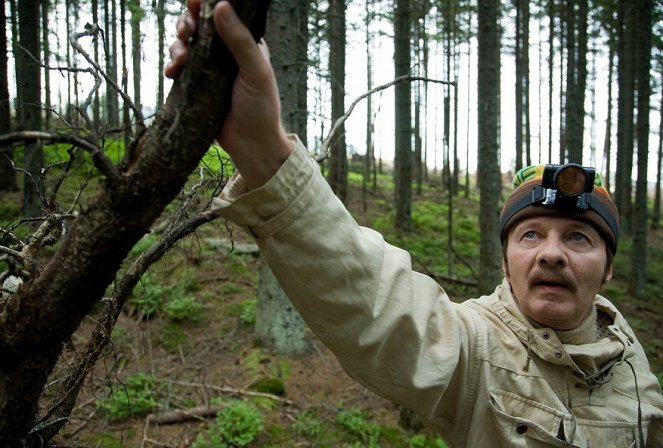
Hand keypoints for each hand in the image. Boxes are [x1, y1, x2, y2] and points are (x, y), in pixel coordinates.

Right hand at [165, 0, 292, 188]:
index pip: (223, 15)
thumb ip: (239, 39)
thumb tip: (220, 5)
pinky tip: (172, 72)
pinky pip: (179, 68)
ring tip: (181, 57)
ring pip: (185, 44)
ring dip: (177, 45)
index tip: (195, 2)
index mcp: (245, 43)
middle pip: (199, 26)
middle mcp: (226, 53)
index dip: (206, 5)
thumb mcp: (256, 71)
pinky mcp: (196, 86)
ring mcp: (209, 69)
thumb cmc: (261, 107)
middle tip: (186, 31)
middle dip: (187, 23)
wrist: (251, 145)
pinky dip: (172, 64)